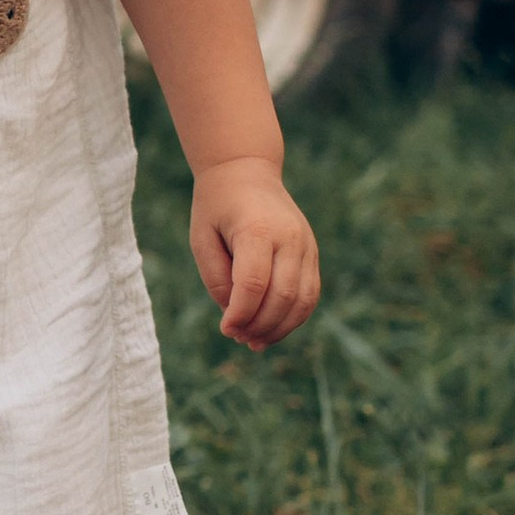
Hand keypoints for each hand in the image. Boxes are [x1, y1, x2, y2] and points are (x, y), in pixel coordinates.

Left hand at [189, 157, 319, 347]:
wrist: (246, 171)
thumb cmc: (217, 206)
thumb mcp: (201, 237)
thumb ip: (216, 278)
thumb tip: (235, 314)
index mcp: (258, 229)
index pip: (254, 283)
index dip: (240, 314)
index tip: (225, 329)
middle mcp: (290, 237)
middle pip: (282, 296)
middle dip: (260, 325)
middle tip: (237, 338)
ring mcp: (306, 245)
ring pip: (303, 300)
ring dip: (280, 328)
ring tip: (255, 342)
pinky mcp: (312, 253)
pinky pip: (310, 294)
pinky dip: (294, 318)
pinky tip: (271, 330)